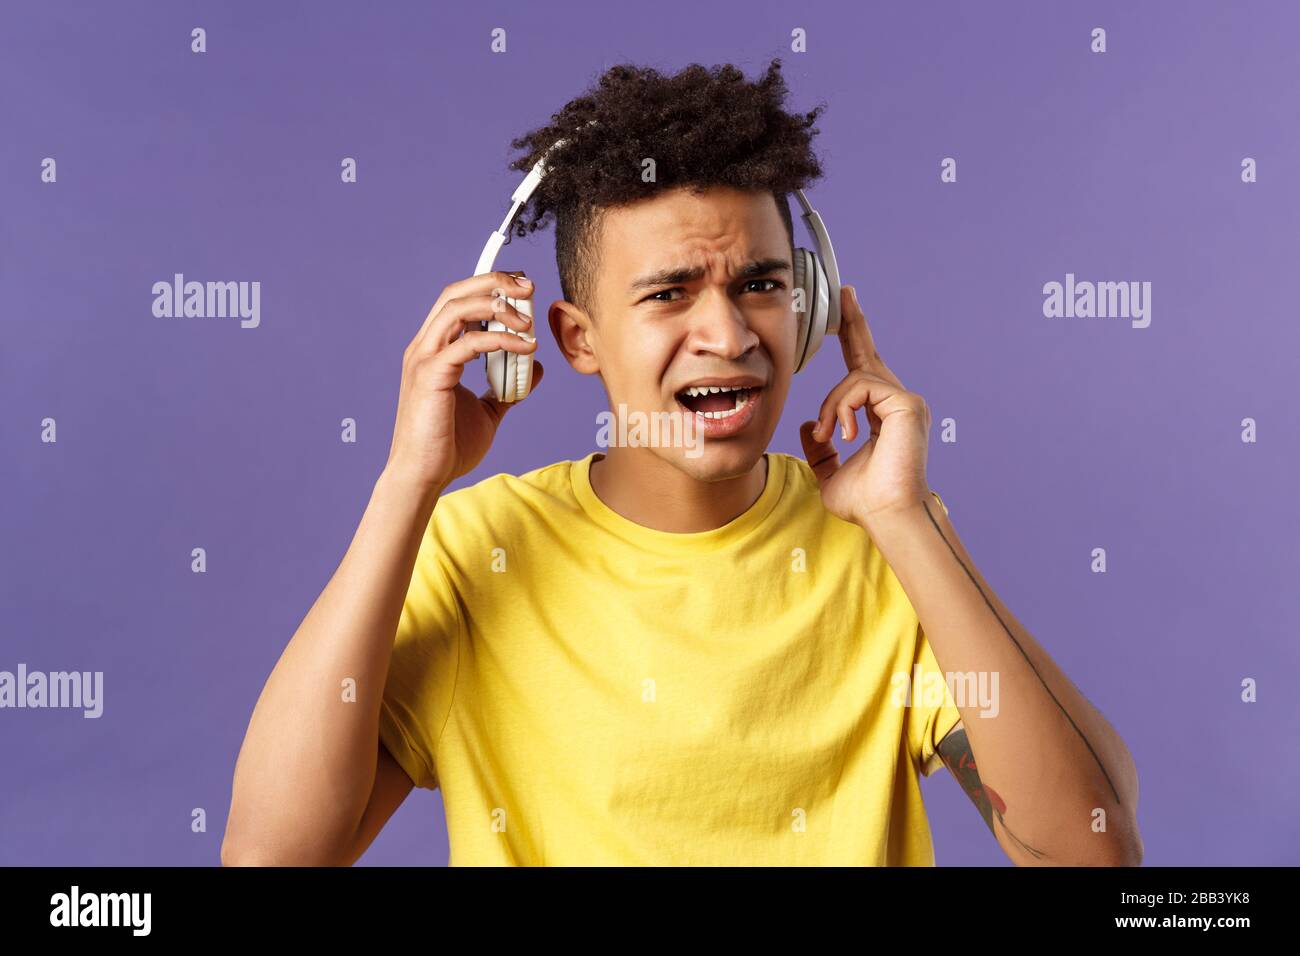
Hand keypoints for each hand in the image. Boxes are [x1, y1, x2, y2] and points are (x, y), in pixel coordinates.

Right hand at [384, 271, 542, 493]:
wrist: (425, 476)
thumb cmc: (449, 446)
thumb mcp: (487, 410)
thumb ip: (507, 388)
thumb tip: (533, 368)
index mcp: (434, 350)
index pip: (458, 301)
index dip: (488, 286)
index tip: (522, 289)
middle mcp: (425, 347)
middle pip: (456, 293)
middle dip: (494, 283)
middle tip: (528, 287)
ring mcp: (424, 359)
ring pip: (458, 309)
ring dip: (497, 307)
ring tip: (528, 321)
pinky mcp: (431, 375)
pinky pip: (468, 344)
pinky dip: (500, 340)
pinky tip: (525, 349)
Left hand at [799, 284, 931, 527]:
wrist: (887, 516)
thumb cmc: (866, 503)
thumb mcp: (831, 473)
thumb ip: (821, 450)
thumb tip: (811, 425)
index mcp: (881, 416)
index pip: (862, 372)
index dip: (853, 340)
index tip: (845, 311)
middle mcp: (897, 403)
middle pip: (868, 354)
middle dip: (853, 322)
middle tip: (844, 292)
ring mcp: (905, 401)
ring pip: (853, 378)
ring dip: (833, 406)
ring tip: (833, 436)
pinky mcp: (907, 404)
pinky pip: (861, 387)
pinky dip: (844, 409)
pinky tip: (846, 434)